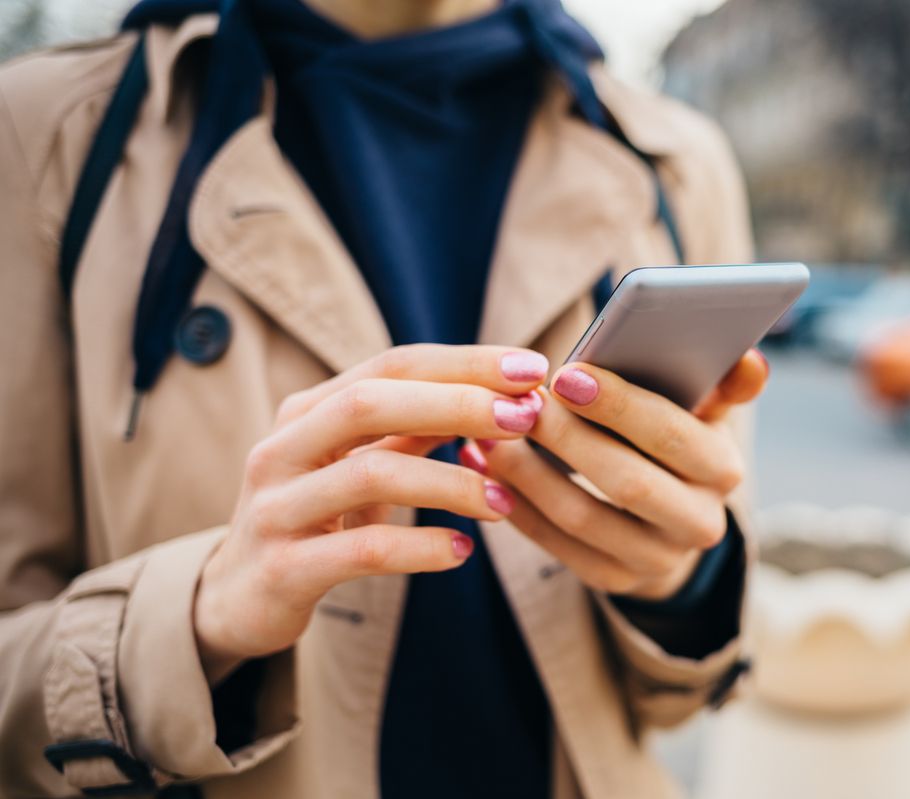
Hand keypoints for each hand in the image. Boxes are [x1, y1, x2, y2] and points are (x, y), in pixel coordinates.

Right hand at [194, 345, 547, 680]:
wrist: (235, 599)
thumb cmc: (313, 519)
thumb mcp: (357, 464)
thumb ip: (412, 430)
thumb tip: (496, 396)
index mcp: (307, 411)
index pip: (392, 366)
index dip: (464, 362)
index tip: (531, 367)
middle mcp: (283, 448)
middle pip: (372, 403)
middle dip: (458, 404)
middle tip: (525, 417)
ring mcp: (277, 507)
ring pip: (372, 474)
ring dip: (451, 483)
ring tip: (504, 502)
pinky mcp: (283, 568)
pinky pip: (363, 549)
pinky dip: (421, 547)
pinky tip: (462, 552)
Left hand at [463, 350, 768, 600]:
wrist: (667, 519)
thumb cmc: (673, 439)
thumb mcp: (702, 410)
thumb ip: (720, 383)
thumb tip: (749, 358)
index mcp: (723, 471)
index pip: (672, 436)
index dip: (618, 405)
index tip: (564, 374)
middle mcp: (699, 523)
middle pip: (626, 482)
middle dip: (567, 439)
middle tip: (519, 405)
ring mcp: (656, 560)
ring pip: (582, 516)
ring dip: (528, 473)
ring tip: (488, 434)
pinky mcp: (613, 580)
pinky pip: (555, 544)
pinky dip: (515, 505)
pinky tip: (483, 469)